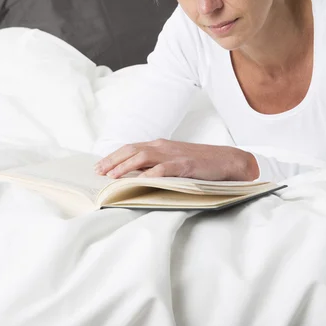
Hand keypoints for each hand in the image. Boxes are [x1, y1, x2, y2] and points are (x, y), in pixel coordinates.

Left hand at [94, 139, 259, 180]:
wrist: (225, 160)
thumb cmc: (199, 163)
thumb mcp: (174, 160)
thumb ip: (156, 164)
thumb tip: (134, 175)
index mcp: (160, 145)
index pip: (131, 148)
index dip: (114, 157)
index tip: (99, 167)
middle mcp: (163, 147)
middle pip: (132, 150)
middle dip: (113, 161)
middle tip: (99, 173)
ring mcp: (174, 154)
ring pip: (143, 157)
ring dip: (126, 167)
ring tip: (113, 177)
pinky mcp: (185, 165)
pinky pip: (164, 168)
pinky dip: (151, 174)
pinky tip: (141, 181)